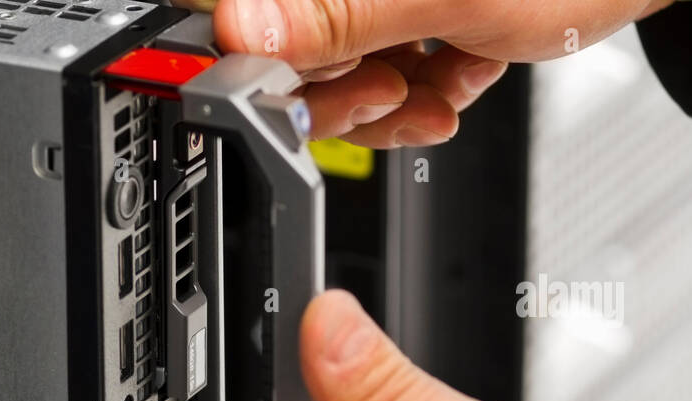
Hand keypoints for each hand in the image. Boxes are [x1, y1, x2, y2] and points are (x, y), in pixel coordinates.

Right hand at [175, 0, 675, 144]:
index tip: (292, 96)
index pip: (248, 12)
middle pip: (291, 45)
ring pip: (343, 64)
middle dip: (339, 87)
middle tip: (386, 92)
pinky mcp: (416, 7)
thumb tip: (234, 23)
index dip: (264, 62)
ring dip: (387, 99)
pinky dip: (421, 87)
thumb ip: (336, 12)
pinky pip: (389, 61)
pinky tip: (457, 80)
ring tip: (433, 96)